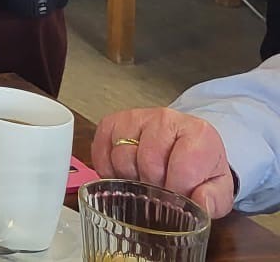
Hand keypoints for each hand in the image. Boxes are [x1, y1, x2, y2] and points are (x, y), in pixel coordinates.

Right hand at [92, 107, 236, 218]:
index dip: (178, 190)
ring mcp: (137, 117)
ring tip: (143, 181)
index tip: (179, 196)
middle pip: (148, 162)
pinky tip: (123, 174)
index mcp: (199, 134)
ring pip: (121, 155)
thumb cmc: (201, 169)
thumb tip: (201, 203)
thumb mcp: (219, 189)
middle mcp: (166, 118)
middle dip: (153, 185)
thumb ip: (215, 199)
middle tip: (160, 190)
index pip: (182, 168)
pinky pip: (101, 149)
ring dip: (130, 177)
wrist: (187, 145)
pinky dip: (107, 168)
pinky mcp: (114, 121)